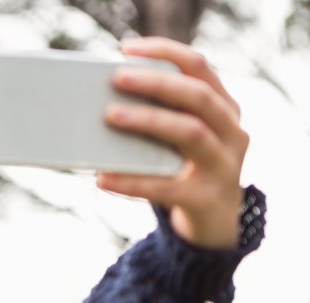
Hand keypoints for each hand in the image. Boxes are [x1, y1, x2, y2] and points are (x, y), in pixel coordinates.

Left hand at [96, 37, 247, 248]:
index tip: (126, 50)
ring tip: (110, 115)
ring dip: (149, 120)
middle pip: (198, 97)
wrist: (214, 223)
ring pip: (190, 133)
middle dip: (157, 83)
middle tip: (117, 77)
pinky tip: (103, 178)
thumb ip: (156, 120)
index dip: (166, 53)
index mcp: (223, 108)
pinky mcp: (205, 198)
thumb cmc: (185, 170)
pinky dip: (132, 182)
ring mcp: (224, 166)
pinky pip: (166, 187)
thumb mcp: (177, 140)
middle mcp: (232, 132)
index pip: (199, 68)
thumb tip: (99, 105)